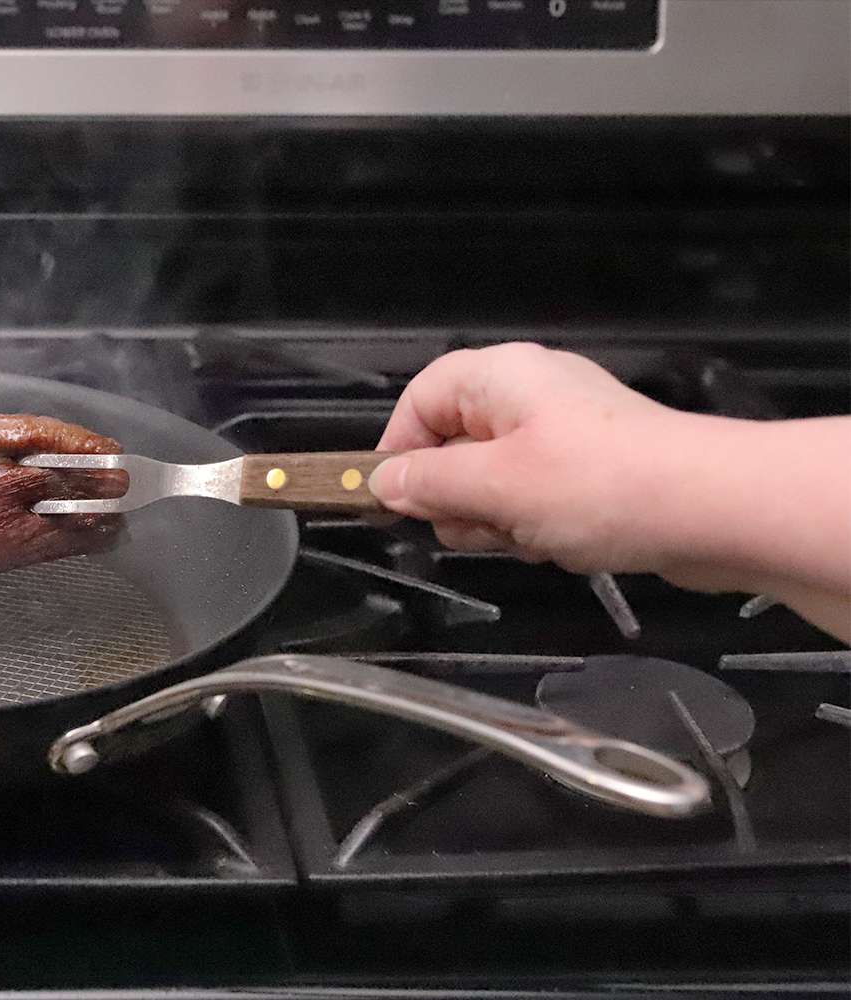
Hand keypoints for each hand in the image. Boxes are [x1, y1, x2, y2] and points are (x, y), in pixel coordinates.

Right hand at [368, 343, 699, 579]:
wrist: (715, 511)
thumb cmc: (602, 486)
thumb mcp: (494, 487)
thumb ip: (428, 484)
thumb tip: (382, 481)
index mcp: (501, 378)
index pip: (419, 400)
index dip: (397, 449)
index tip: (391, 500)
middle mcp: (529, 396)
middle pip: (452, 444)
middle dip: (455, 497)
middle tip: (478, 525)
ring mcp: (563, 433)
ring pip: (491, 481)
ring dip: (496, 520)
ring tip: (530, 537)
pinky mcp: (590, 469)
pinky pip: (532, 498)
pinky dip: (533, 526)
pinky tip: (558, 546)